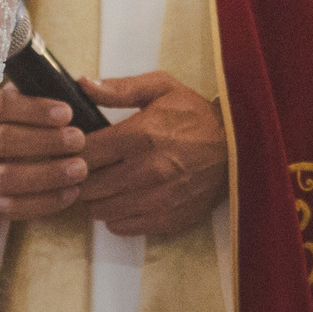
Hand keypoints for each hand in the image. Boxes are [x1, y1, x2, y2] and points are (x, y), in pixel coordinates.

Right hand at [0, 83, 88, 223]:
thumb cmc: (2, 128)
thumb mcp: (7, 105)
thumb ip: (33, 95)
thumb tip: (79, 87)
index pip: (0, 105)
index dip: (35, 109)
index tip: (67, 113)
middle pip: (4, 140)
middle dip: (46, 141)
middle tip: (79, 140)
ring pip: (7, 177)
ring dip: (48, 174)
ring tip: (80, 169)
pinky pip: (13, 207)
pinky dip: (45, 202)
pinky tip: (71, 193)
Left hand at [75, 72, 229, 237]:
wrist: (239, 149)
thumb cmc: (197, 116)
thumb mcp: (162, 88)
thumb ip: (120, 88)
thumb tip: (82, 84)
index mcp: (142, 135)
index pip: (86, 152)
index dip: (73, 151)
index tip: (75, 148)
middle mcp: (147, 171)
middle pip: (89, 185)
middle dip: (83, 176)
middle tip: (89, 168)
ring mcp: (157, 200)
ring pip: (100, 210)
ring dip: (98, 198)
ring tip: (107, 183)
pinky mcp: (167, 220)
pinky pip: (122, 227)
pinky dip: (116, 215)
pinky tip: (125, 199)